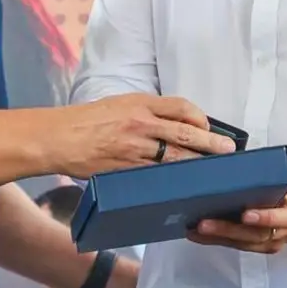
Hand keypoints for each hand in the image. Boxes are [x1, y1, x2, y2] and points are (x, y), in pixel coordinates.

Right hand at [54, 94, 234, 178]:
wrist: (58, 137)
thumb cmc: (87, 120)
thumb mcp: (119, 104)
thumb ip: (145, 111)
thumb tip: (174, 123)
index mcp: (139, 103)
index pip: (180, 106)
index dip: (200, 117)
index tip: (209, 126)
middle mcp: (140, 123)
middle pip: (185, 133)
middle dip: (211, 143)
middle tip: (228, 150)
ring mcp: (134, 148)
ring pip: (175, 157)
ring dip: (198, 164)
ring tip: (214, 170)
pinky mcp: (127, 170)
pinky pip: (157, 175)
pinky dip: (174, 179)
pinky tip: (186, 184)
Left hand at [189, 165, 286, 253]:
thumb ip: (282, 170)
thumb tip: (259, 159)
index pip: (280, 218)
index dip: (264, 217)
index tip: (245, 214)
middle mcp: (281, 232)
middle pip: (254, 235)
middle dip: (228, 230)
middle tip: (204, 223)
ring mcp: (269, 242)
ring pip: (242, 243)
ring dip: (217, 237)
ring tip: (194, 229)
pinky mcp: (258, 247)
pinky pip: (237, 246)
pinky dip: (216, 240)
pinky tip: (197, 234)